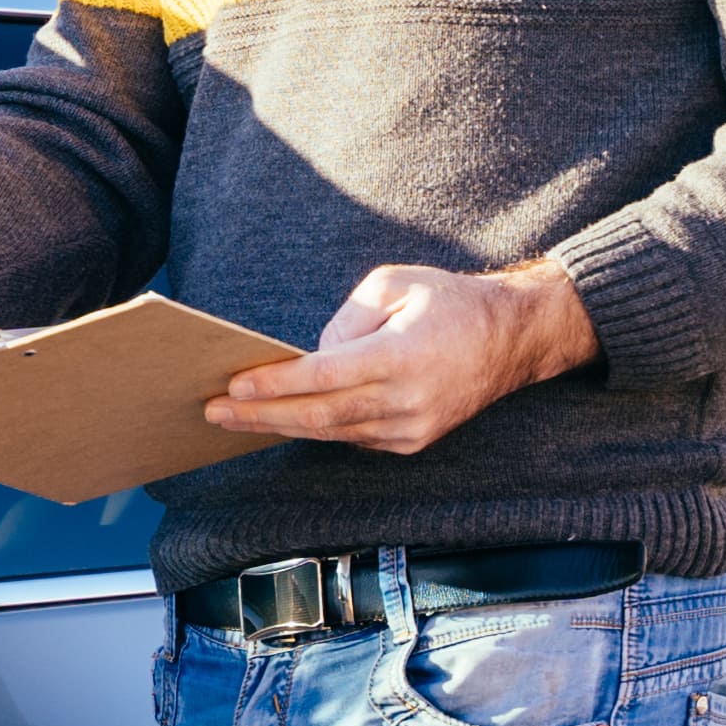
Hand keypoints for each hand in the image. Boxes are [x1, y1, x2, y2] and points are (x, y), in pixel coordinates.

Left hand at [205, 261, 595, 455]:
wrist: (511, 340)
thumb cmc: (450, 302)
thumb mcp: (395, 283)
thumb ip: (346, 319)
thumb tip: (309, 356)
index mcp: (403, 356)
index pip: (324, 377)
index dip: (275, 384)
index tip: (234, 385)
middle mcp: (407, 401)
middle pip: (319, 416)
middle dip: (261, 415)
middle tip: (214, 411)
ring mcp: (411, 429)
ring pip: (332, 432)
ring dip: (280, 425)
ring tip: (234, 417)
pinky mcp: (411, 442)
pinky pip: (352, 436)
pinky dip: (314, 428)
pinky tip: (280, 419)